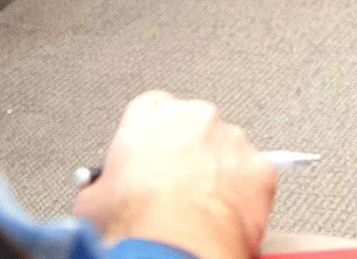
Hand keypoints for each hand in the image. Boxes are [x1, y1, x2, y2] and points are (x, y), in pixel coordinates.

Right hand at [74, 92, 274, 258]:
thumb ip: (104, 181)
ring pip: (227, 153)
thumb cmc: (137, 219)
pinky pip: (254, 179)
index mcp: (152, 114)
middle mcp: (197, 118)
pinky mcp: (262, 169)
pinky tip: (224, 215)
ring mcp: (233, 141)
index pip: (151, 112)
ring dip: (217, 174)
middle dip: (187, 155)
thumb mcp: (94, 198)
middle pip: (194, 130)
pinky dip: (244, 195)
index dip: (150, 142)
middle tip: (174, 189)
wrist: (176, 245)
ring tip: (199, 208)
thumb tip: (101, 195)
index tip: (147, 163)